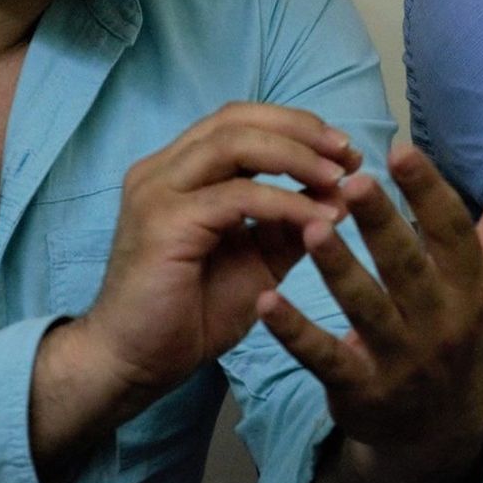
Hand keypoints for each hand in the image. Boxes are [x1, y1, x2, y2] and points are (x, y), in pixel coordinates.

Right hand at [30, 103, 355, 480]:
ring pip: (235, 143)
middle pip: (237, 118)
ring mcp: (157, 190)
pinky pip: (237, 196)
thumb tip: (340, 194)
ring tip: (339, 179)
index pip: (238, 120)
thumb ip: (288, 225)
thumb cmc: (189, 314)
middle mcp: (161, 169)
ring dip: (296, 157)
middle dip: (301, 130)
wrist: (134, 364)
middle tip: (348, 154)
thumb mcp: (254, 260)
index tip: (343, 150)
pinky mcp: (164, 221)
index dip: (295, 126)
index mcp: (177, 170)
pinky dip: (286, 201)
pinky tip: (320, 219)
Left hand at [257, 138, 482, 482]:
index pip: (452, 233)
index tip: (401, 150)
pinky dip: (295, 333)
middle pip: (408, 268)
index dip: (429, 192)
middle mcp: (441, 323)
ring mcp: (400, 360)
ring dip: (339, 271)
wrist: (441, 428)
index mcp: (472, 286)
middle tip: (353, 181)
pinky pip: (325, 358)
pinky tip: (266, 301)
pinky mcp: (360, 390)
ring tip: (311, 228)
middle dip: (383, 225)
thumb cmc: (464, 324)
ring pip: (366, 310)